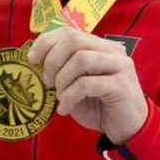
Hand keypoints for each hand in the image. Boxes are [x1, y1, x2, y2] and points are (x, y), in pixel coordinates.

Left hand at [28, 27, 147, 144]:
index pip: (69, 32)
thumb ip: (62, 68)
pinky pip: (87, 84)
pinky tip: (65, 109)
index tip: (32, 59)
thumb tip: (35, 59)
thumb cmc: (98, 105)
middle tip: (47, 82)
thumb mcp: (75, 83)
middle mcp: (112, 51)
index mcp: (100, 46)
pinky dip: (69, 96)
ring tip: (59, 96)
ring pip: (81, 59)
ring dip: (62, 79)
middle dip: (53, 61)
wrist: (126, 128)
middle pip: (74, 40)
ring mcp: (120, 66)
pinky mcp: (122, 85)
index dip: (46, 42)